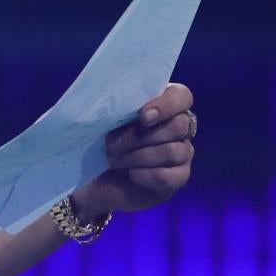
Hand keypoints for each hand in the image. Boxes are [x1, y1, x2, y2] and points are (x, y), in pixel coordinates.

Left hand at [75, 83, 197, 219]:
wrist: (93, 179)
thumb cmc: (98, 142)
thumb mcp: (102, 121)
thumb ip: (114, 107)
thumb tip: (112, 104)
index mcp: (164, 105)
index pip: (181, 96)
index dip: (166, 105)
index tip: (142, 116)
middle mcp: (180, 127)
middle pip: (178, 126)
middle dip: (139, 136)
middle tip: (111, 144)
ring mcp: (183, 153)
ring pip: (173, 151)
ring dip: (137, 157)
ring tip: (114, 160)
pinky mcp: (178, 177)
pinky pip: (168, 176)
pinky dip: (145, 175)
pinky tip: (131, 174)